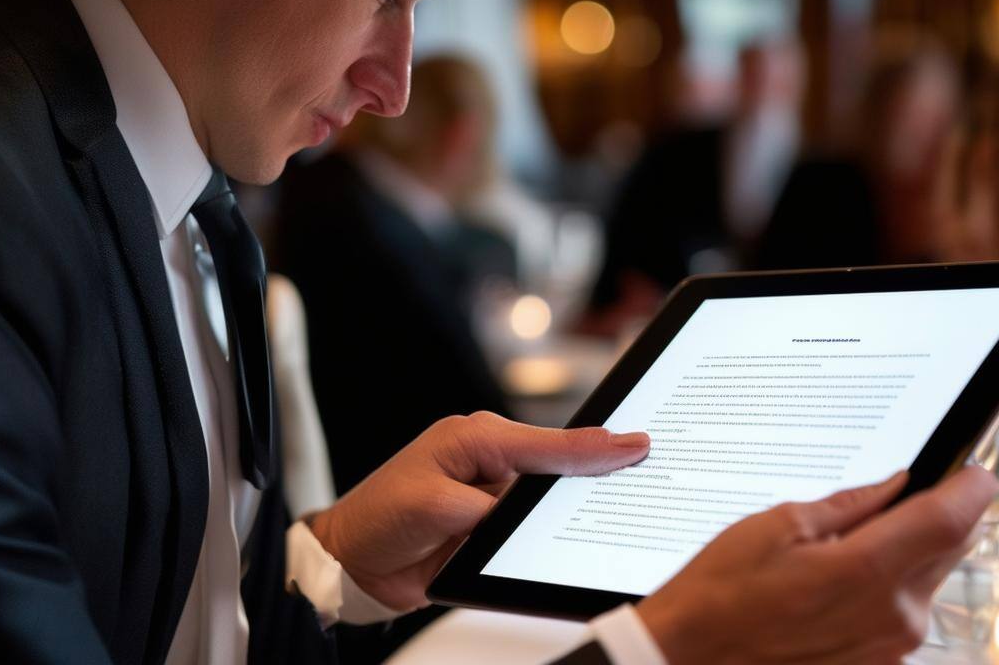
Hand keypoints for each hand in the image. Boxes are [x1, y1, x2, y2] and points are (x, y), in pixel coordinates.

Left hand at [307, 411, 649, 610]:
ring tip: (627, 502)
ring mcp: (495, 494)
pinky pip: (537, 525)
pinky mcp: (495, 525)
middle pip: (561, 464)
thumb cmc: (379, 519)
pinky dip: (560, 528)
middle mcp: (491, 460)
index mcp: (478, 438)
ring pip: (553, 496)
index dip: (597, 447)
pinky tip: (586, 532)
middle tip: (647, 464)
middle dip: (601, 468)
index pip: (551, 442)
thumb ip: (492, 507)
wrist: (351, 561)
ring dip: (582, 502)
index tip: (638, 446)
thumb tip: (537, 508)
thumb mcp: (439, 507)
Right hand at [636, 466, 997, 664]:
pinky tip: (839, 582)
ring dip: (907, 555)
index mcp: (867, 570)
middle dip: (936, 516)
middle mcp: (893, 616)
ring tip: (846, 547)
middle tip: (902, 495)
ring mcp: (889, 647)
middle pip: (950, 548)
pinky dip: (886, 590)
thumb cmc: (721, 594)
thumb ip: (849, 504)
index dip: (974, 487)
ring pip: (926, 581)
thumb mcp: (778, 526)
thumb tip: (896, 484)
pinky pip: (902, 613)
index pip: (954, 519)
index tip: (974, 469)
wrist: (690, 659)